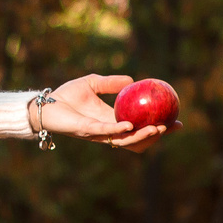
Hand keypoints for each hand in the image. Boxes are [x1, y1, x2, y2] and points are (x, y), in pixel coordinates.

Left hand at [41, 73, 171, 149]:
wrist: (46, 105)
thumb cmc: (66, 96)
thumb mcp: (93, 83)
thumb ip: (111, 83)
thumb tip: (132, 80)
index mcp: (113, 121)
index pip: (140, 127)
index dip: (159, 126)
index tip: (177, 121)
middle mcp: (109, 131)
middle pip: (138, 139)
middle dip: (156, 136)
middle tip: (171, 126)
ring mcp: (99, 133)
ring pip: (125, 142)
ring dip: (142, 137)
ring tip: (157, 129)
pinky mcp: (86, 131)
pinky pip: (106, 132)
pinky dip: (118, 130)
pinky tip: (129, 126)